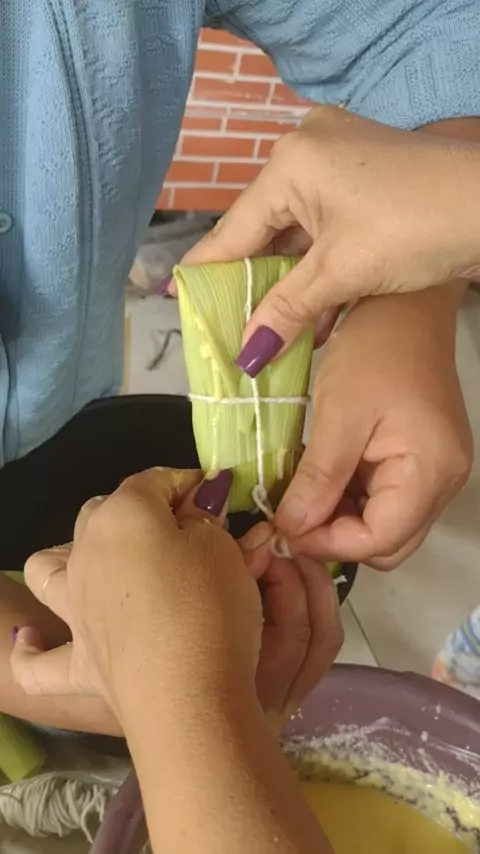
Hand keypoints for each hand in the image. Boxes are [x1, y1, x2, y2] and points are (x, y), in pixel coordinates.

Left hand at [11, 469, 341, 728]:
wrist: (190, 695)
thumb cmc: (210, 606)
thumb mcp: (221, 547)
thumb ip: (204, 522)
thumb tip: (194, 515)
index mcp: (123, 516)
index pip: (153, 481)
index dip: (187, 483)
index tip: (216, 496)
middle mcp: (86, 554)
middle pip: (102, 513)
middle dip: (139, 511)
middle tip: (184, 531)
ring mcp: (74, 609)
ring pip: (48, 568)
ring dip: (67, 558)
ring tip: (98, 566)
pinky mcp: (77, 663)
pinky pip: (37, 660)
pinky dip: (31, 649)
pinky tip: (32, 639)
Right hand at [182, 107, 479, 359]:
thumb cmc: (416, 226)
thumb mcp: (342, 272)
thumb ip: (286, 309)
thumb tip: (245, 355)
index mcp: (290, 163)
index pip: (233, 231)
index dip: (205, 274)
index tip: (176, 302)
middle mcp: (307, 153)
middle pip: (264, 233)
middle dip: (251, 287)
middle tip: (226, 330)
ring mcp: (339, 165)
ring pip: (297, 237)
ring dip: (289, 288)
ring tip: (266, 336)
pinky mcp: (365, 183)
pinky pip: (325, 232)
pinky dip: (319, 272)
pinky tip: (312, 318)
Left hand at [273, 287, 471, 569]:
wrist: (406, 305)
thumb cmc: (378, 349)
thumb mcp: (339, 414)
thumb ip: (318, 478)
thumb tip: (292, 528)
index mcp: (431, 473)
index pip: (379, 541)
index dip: (327, 543)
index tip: (284, 526)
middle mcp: (442, 483)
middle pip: (386, 543)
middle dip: (334, 536)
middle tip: (289, 512)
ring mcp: (434, 473)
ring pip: (382, 524)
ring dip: (339, 516)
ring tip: (301, 490)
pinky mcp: (420, 461)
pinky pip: (383, 498)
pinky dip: (349, 495)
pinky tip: (321, 474)